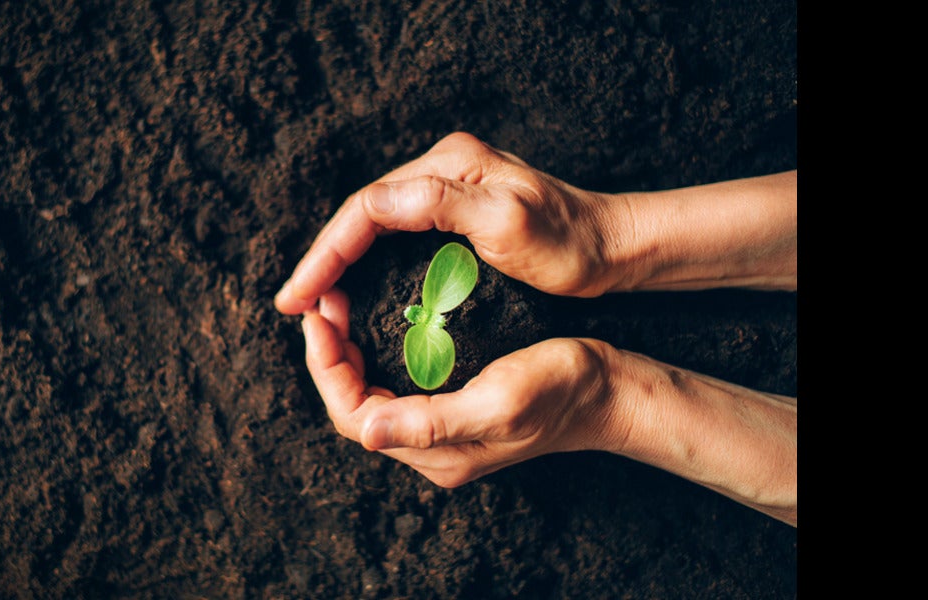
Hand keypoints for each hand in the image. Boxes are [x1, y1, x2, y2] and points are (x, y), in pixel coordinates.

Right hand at [276, 131, 620, 315]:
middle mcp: (441, 170)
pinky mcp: (457, 213)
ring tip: (312, 303)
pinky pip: (395, 237)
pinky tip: (354, 290)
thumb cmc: (570, 243)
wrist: (614, 247)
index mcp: (446, 166)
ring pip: (373, 226)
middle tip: (292, 305)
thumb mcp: (508, 223)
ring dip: (339, 263)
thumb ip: (442, 205)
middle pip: (362, 215)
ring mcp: (449, 190)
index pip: (365, 207)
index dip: (325, 252)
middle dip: (323, 260)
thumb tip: (375, 201)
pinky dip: (367, 264)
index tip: (299, 296)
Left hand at [302, 287, 614, 487]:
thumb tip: (366, 431)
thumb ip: (431, 422)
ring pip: (371, 395)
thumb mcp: (499, 401)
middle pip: (354, 406)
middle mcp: (432, 451)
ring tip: (339, 307)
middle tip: (322, 303)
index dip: (327, 366)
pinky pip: (395, 386)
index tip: (318, 317)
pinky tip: (373, 323)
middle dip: (330, 356)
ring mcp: (442, 433)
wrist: (609, 391)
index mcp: (436, 454)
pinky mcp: (453, 410)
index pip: (354, 415)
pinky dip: (374, 354)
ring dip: (347, 353)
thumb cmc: (562, 390)